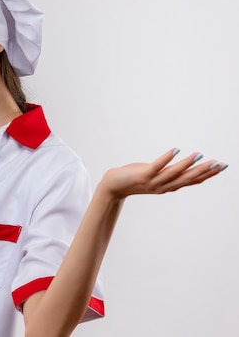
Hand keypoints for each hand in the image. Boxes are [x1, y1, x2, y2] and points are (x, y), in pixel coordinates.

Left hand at [99, 149, 226, 199]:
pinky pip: (157, 166)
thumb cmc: (134, 178)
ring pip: (174, 174)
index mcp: (169, 186)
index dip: (208, 174)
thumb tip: (182, 166)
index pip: (192, 181)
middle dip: (204, 171)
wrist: (113, 186)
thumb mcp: (155, 176)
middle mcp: (164, 186)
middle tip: (219, 163)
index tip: (222, 166)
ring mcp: (153, 181)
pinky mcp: (143, 175)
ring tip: (199, 154)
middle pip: (187, 179)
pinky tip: (175, 150)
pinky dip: (166, 158)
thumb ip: (168, 173)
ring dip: (187, 164)